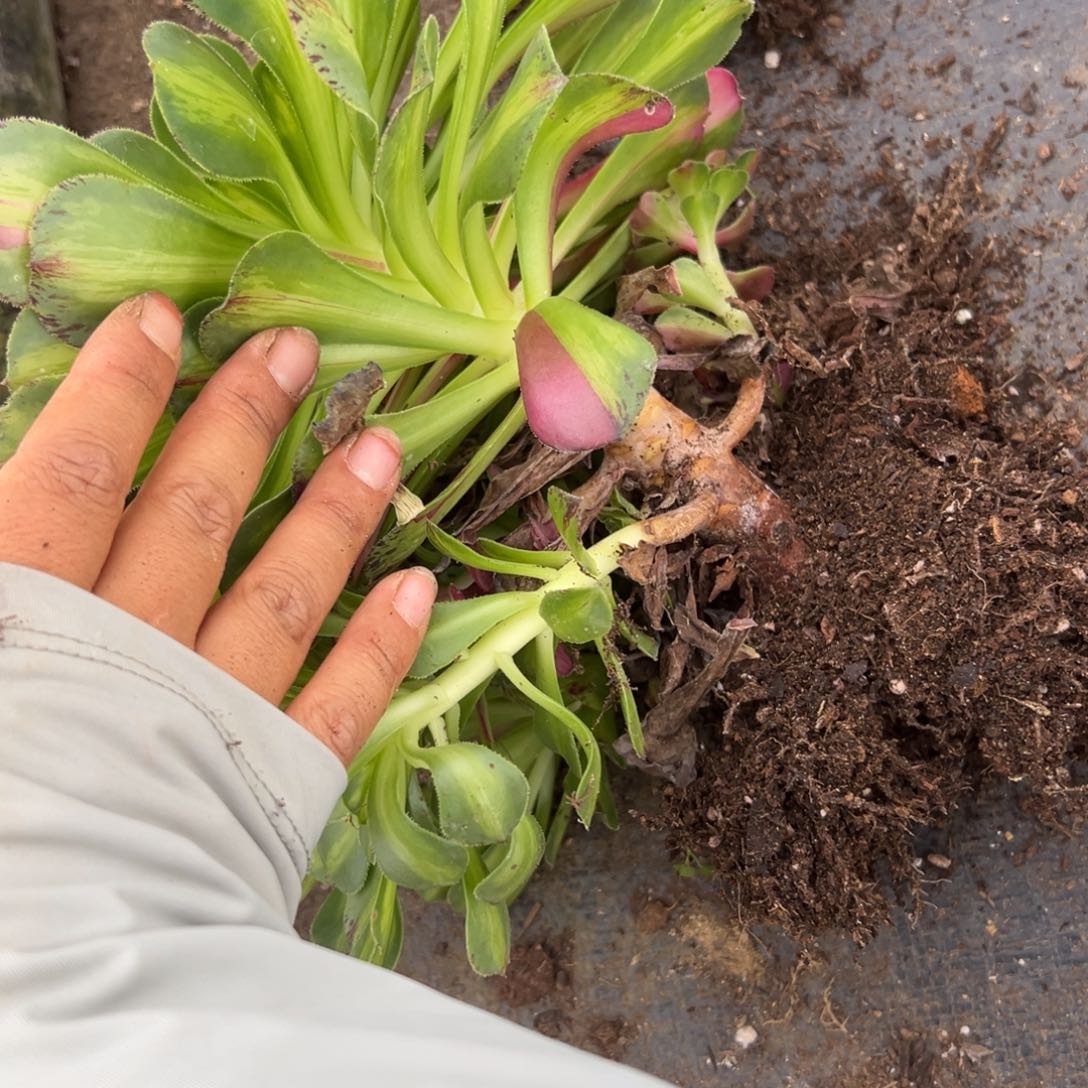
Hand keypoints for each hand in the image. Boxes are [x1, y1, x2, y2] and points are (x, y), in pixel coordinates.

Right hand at [0, 294, 435, 765]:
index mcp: (24, 617)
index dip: (123, 389)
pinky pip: (341, 701)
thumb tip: (21, 511)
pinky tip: (421, 588)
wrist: (32, 995)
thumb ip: (10, 577)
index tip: (167, 323)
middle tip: (298, 351)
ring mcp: (213, 711)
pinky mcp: (273, 784)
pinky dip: (382, 644)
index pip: (76, 471)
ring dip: (336, 510)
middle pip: (193, 507)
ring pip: (285, 586)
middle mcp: (130, 645)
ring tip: (382, 445)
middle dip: (244, 421)